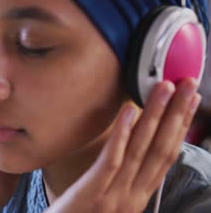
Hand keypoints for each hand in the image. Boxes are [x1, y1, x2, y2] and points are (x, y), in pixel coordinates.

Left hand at [46, 79, 200, 212]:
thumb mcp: (112, 203)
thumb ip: (126, 182)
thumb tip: (137, 152)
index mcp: (139, 197)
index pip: (166, 156)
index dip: (181, 127)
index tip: (190, 102)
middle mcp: (133, 196)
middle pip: (161, 148)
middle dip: (177, 114)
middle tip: (188, 84)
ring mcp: (115, 195)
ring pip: (141, 149)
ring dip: (155, 116)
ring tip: (164, 87)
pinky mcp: (93, 192)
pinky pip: (111, 159)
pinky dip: (122, 133)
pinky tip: (128, 110)